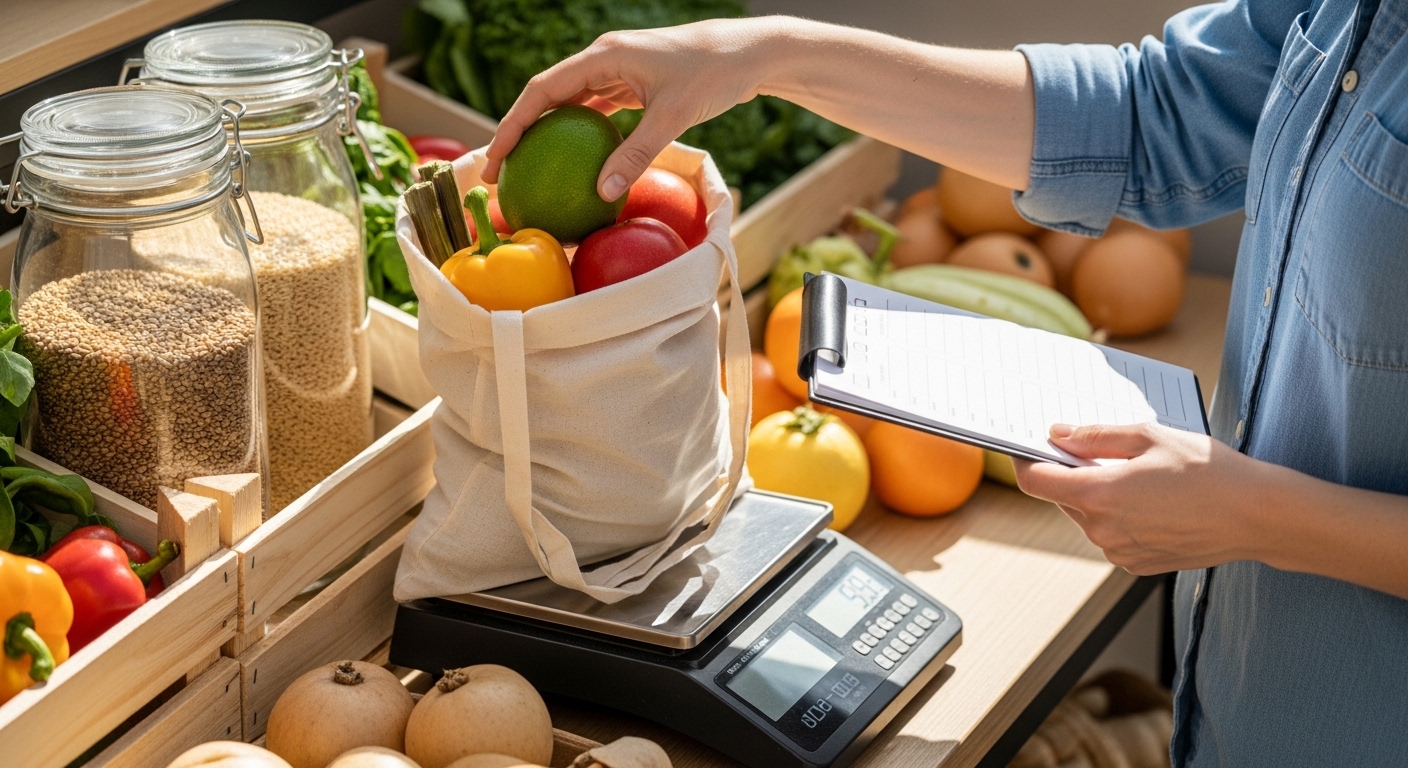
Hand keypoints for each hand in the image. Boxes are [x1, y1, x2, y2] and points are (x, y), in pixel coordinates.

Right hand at [483, 18, 781, 200]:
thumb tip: (602, 194)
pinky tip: (574, 168)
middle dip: (519, 133)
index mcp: (603, 56)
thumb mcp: (673, 117)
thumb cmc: (713, 75)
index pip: (543, 91)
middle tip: (501, 174)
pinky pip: (595, 113)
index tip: (496, 158)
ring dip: (547, 136)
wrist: (748, 53)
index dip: (513, 125)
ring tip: (528, 173)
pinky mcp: (632, 85)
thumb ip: (636, 154)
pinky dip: (581, 137)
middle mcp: (603, 59)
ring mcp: (616, 71)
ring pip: (569, 105)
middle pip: (547, 97)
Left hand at [1013, 422, 1264, 574]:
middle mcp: (1102, 530)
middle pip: (1063, 497)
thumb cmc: (1207, 469)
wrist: (1257, 516)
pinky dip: (1119, 517)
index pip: (1035, 481)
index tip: (1024, 447)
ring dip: (1098, 496)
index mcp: (1099, 495)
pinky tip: (1153, 502)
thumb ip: (1094, 436)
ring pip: (1087, 517)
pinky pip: (1111, 535)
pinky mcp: (1137, 565)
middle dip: (1071, 473)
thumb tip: (1056, 435)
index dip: (1024, 461)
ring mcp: (1119, 552)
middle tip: (1097, 451)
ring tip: (1139, 476)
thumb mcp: (1148, 436)